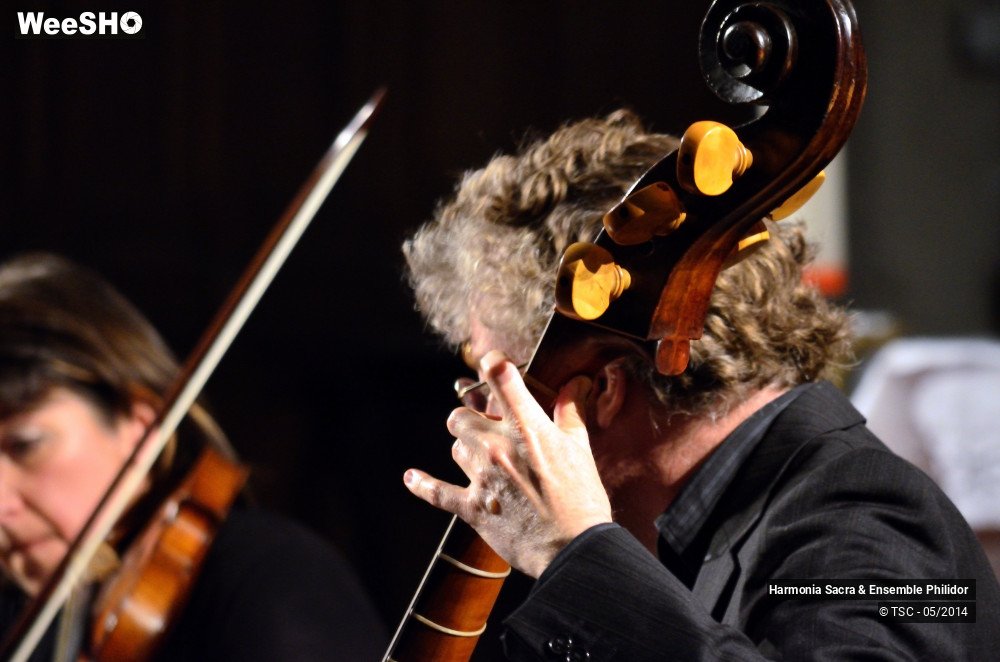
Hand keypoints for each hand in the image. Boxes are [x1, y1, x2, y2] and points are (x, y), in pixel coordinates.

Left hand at [403, 350, 612, 577]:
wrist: (574, 549)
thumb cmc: (581, 498)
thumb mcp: (579, 448)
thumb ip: (571, 411)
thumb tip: (578, 383)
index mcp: (527, 427)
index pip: (499, 376)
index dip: (493, 364)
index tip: (494, 365)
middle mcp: (497, 446)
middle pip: (461, 416)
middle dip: (474, 420)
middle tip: (494, 432)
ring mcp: (481, 477)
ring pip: (455, 447)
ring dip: (467, 450)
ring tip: (485, 461)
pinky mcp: (472, 507)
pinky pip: (436, 491)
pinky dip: (422, 485)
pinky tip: (412, 478)